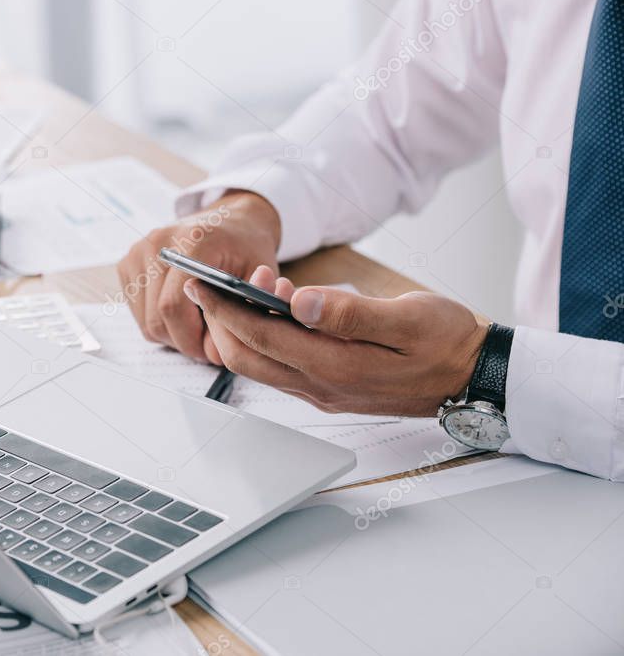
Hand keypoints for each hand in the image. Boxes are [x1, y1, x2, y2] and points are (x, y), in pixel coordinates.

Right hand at [116, 191, 280, 362]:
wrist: (230, 221)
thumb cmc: (246, 249)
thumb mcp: (257, 279)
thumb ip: (239, 315)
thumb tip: (214, 355)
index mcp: (191, 241)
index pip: (172, 305)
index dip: (191, 338)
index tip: (212, 350)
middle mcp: (157, 243)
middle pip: (157, 318)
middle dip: (183, 342)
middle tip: (207, 345)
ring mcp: (138, 252)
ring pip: (146, 321)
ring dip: (172, 335)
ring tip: (199, 326)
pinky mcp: (128, 264)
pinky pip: (139, 313)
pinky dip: (161, 323)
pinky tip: (184, 312)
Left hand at [183, 266, 488, 415]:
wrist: (475, 377)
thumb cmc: (446, 340)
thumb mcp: (407, 317)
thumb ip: (350, 313)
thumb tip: (299, 303)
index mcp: (337, 368)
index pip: (261, 339)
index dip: (226, 310)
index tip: (201, 285)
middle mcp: (322, 387)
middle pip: (248, 358)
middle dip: (220, 321)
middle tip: (206, 286)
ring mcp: (324, 392)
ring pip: (261, 365)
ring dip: (240, 330)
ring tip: (238, 292)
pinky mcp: (330, 388)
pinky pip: (280, 368)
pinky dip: (262, 341)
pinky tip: (269, 314)